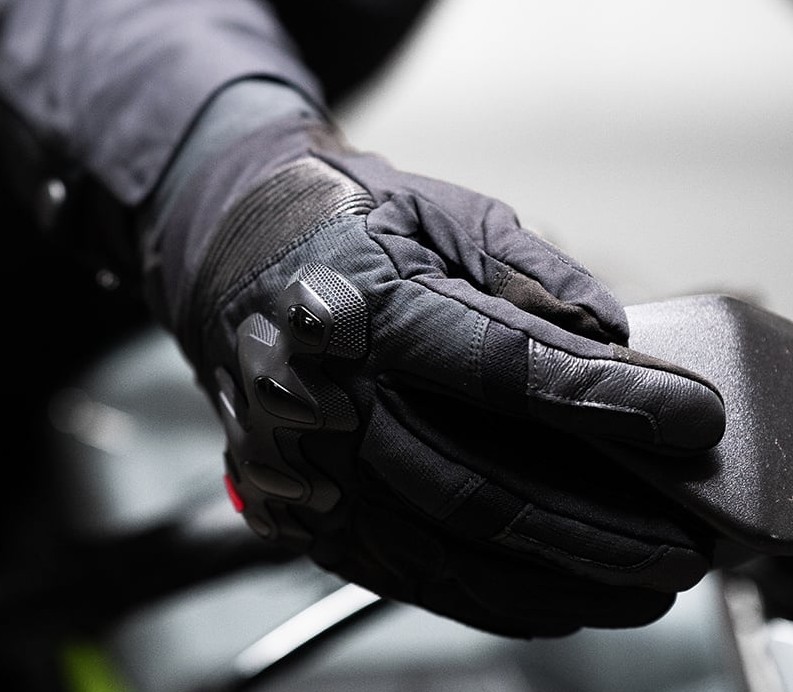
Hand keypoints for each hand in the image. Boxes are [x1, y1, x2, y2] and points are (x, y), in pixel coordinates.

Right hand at [145, 105, 725, 636]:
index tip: (685, 420)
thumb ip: (529, 271)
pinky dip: (478, 594)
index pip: (503, 367)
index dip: (604, 398)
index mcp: (362, 303)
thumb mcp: (439, 213)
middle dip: (589, 523)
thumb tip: (606, 334)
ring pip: (438, 545)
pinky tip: (543, 600)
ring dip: (546, 578)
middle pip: (473, 483)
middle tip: (673, 543)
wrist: (233, 255)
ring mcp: (302, 463)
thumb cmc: (337, 224)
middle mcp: (322, 395)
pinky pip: (395, 569)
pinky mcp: (297, 504)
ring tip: (630, 587)